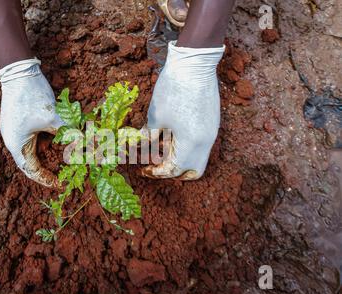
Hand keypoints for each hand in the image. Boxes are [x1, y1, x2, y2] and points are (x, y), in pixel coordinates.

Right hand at [0, 58, 62, 186]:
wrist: (19, 70)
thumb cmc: (32, 96)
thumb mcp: (53, 118)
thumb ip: (70, 133)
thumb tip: (89, 146)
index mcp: (17, 144)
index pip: (32, 170)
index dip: (46, 179)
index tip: (60, 185)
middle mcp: (13, 140)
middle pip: (31, 163)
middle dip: (47, 170)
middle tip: (62, 176)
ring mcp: (15, 131)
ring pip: (32, 151)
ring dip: (46, 158)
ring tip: (61, 163)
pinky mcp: (20, 122)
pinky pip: (32, 140)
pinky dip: (45, 145)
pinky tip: (56, 144)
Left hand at [142, 41, 224, 179]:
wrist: (194, 62)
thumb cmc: (173, 89)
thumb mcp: (155, 116)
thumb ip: (148, 136)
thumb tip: (141, 147)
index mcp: (191, 144)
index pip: (174, 170)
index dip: (157, 172)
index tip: (144, 168)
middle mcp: (206, 142)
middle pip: (193, 171)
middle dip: (174, 172)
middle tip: (156, 165)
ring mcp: (211, 131)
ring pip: (198, 158)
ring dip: (180, 159)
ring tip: (161, 149)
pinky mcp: (211, 121)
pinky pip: (200, 144)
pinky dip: (186, 147)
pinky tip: (170, 136)